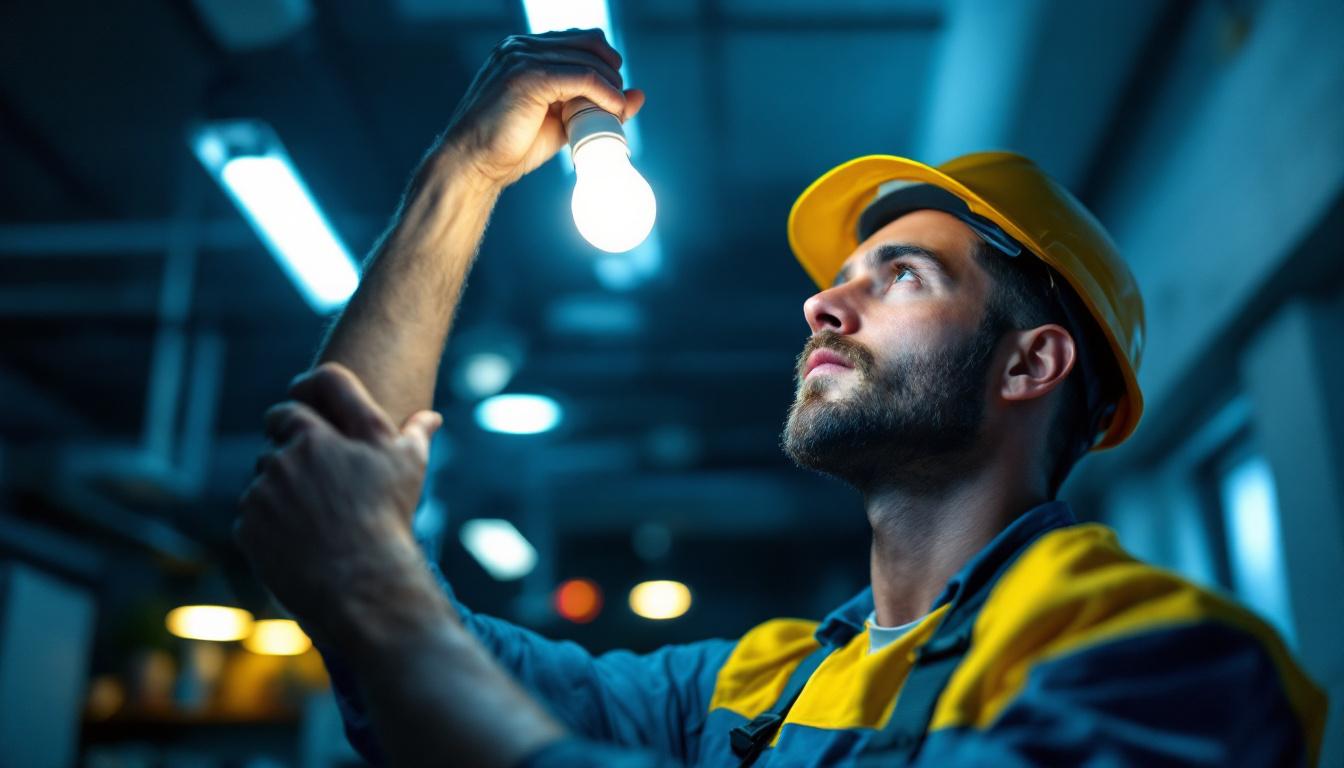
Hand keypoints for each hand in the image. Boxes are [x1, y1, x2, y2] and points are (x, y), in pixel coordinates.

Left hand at [234, 363, 443, 647]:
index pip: (318, 386)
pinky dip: (269, 522)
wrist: (360, 585)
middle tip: (308, 462)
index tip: (304, 397)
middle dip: (289, 437)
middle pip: (280, 427)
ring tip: (312, 515)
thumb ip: (416, 434)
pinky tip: (298, 540)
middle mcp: (293, 453)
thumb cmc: (389, 519)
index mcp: (329, 433)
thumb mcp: (409, 470)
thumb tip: (430, 416)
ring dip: (279, 483)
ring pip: (265, 474)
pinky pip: (254, 514)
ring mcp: (265, 488)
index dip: (310, 387)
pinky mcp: (248, 523)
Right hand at [437, 28, 645, 190]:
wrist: (474, 163)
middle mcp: (521, 47)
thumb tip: (637, 96)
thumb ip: (593, 105)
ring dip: (612, 87)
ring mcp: (523, 58)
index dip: (606, 64)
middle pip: (589, 43)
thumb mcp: (561, 121)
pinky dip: (605, 93)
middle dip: (612, 73)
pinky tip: (615, 109)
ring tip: (618, 112)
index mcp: (523, 50)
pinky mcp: (529, 76)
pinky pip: (583, 77)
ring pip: (588, 60)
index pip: (580, 40)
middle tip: (620, 105)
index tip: (616, 93)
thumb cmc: (510, 146)